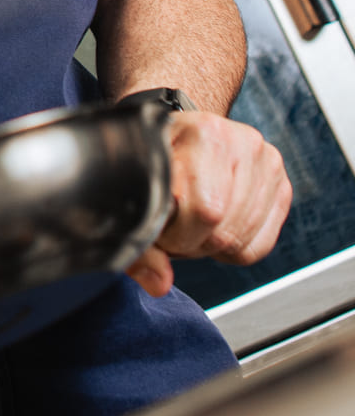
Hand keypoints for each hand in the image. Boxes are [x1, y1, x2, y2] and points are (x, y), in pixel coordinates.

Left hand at [126, 111, 291, 296]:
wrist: (176, 132)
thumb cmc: (152, 158)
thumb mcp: (134, 186)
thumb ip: (138, 239)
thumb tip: (159, 283)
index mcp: (205, 134)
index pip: (206, 211)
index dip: (176, 235)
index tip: (159, 226)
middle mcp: (243, 142)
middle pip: (225, 231)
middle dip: (191, 243)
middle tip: (171, 226)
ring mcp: (267, 162)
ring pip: (241, 242)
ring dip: (210, 246)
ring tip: (189, 222)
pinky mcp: (280, 184)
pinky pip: (259, 246)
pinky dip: (232, 248)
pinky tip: (212, 226)